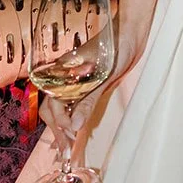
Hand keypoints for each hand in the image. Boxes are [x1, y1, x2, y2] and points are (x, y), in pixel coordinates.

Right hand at [42, 20, 145, 147]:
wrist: (130, 32)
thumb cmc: (117, 46)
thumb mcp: (104, 75)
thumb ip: (88, 100)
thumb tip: (75, 125)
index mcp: (63, 72)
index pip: (53, 103)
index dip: (60, 122)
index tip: (70, 137)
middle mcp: (64, 77)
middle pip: (52, 108)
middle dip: (57, 130)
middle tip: (66, 151)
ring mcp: (74, 81)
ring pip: (60, 108)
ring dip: (61, 127)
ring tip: (66, 146)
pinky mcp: (85, 84)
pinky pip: (72, 104)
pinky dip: (70, 119)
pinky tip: (72, 131)